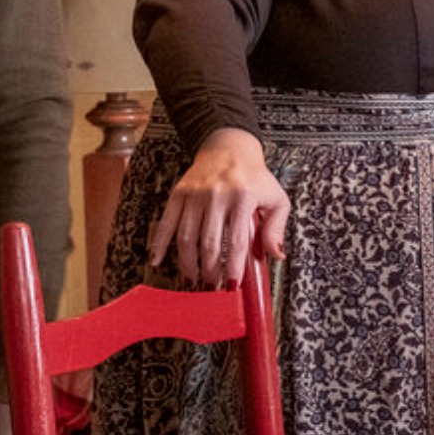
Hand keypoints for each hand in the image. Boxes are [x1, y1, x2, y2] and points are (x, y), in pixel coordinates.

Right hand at [149, 128, 290, 286]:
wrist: (229, 147)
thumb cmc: (255, 177)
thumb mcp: (276, 198)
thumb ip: (277, 227)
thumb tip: (276, 255)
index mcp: (242, 198)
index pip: (236, 241)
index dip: (233, 267)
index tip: (232, 285)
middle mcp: (216, 195)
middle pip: (209, 243)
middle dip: (210, 271)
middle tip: (212, 287)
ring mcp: (195, 194)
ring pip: (187, 237)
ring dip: (188, 263)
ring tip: (193, 280)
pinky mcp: (179, 193)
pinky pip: (166, 222)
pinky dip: (159, 243)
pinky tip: (156, 260)